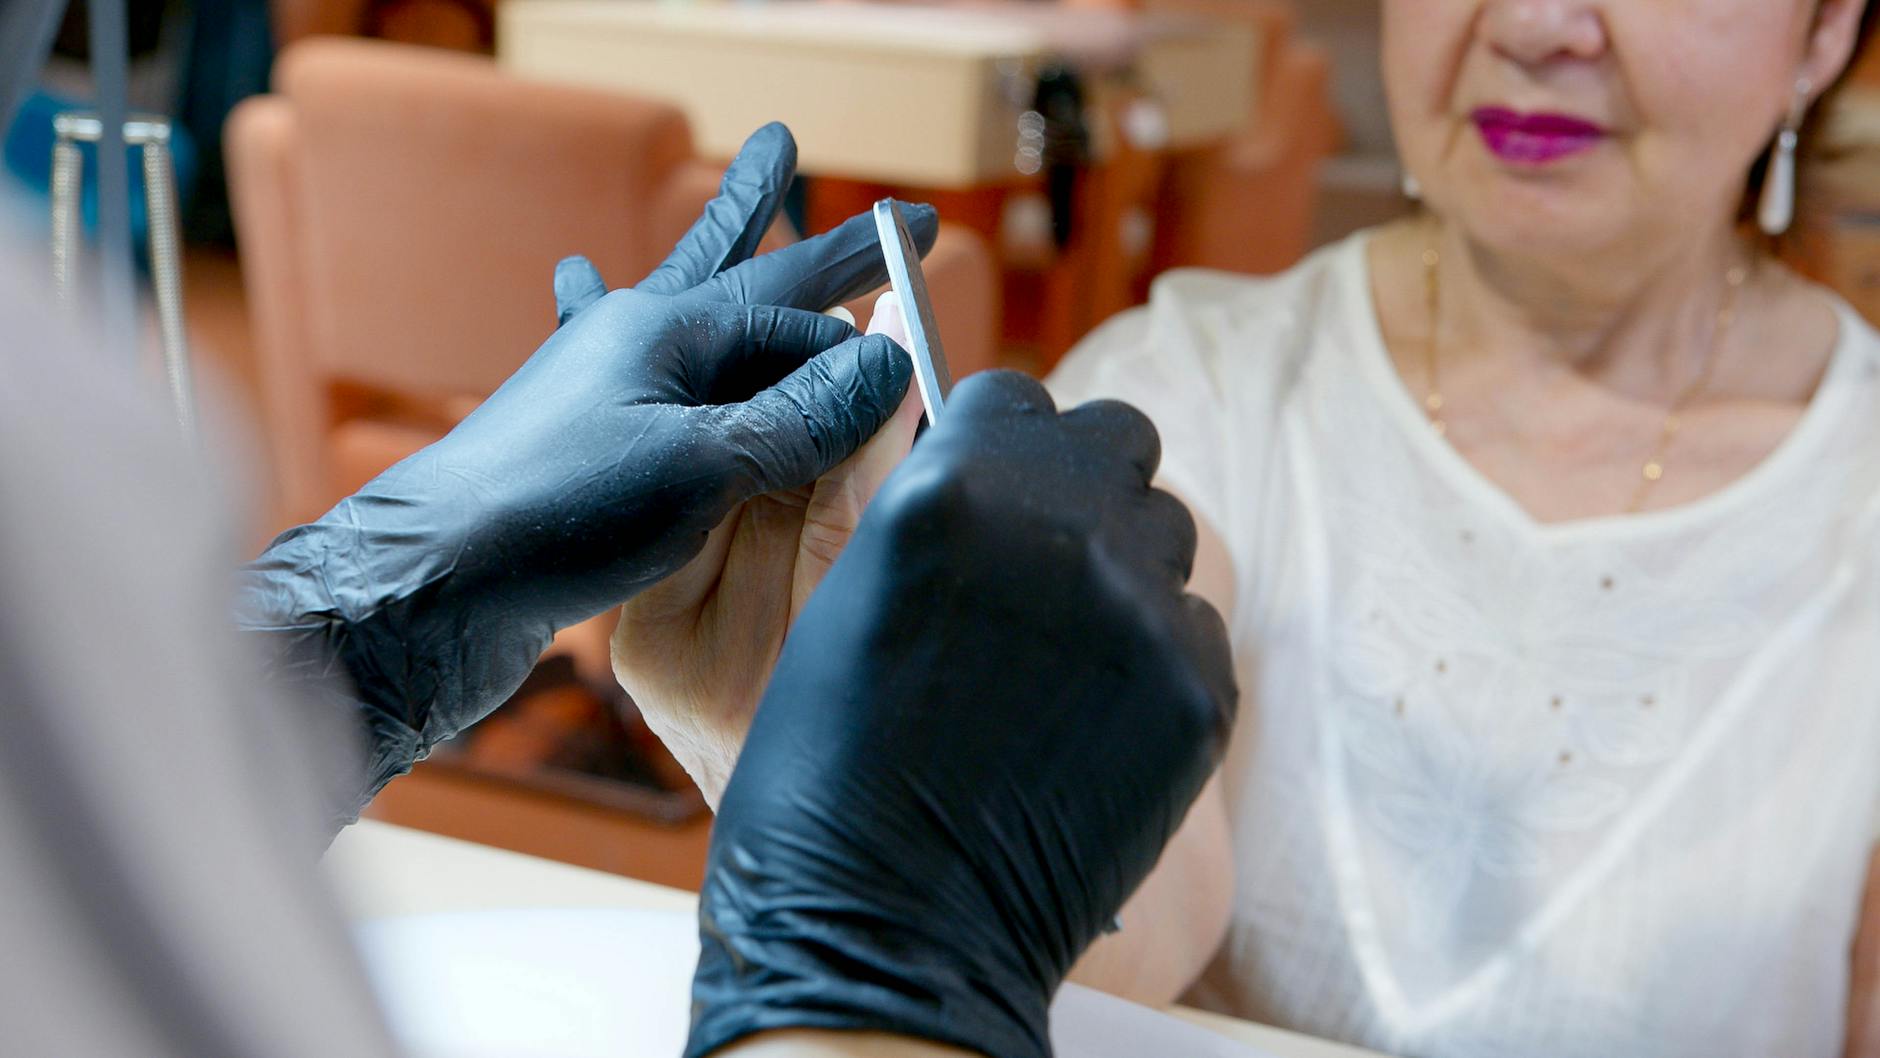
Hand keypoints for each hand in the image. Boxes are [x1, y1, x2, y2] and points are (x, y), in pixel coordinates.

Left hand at [237, 124, 928, 818]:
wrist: (428, 584)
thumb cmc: (555, 513)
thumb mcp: (701, 466)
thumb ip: (798, 419)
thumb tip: (890, 363)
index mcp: (666, 330)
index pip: (794, 318)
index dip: (856, 327)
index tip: (914, 342)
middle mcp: (631, 341)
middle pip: (730, 266)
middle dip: (776, 218)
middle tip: (793, 145)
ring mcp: (599, 386)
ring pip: (686, 307)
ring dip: (719, 249)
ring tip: (742, 191)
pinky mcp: (579, 442)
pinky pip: (636, 369)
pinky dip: (626, 316)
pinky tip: (581, 275)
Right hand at [688, 372, 1238, 1057]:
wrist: (889, 931)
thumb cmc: (826, 775)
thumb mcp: (843, 600)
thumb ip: (925, 505)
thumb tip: (977, 450)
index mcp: (951, 489)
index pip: (1014, 394)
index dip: (998, 439)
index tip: (988, 480)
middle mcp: (1060, 527)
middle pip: (1118, 440)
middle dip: (1081, 481)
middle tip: (1039, 556)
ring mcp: (1142, 611)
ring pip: (1166, 533)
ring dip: (1122, 567)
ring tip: (1061, 652)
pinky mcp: (1198, 695)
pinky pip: (1196, 629)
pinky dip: (1155, 659)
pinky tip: (1091, 720)